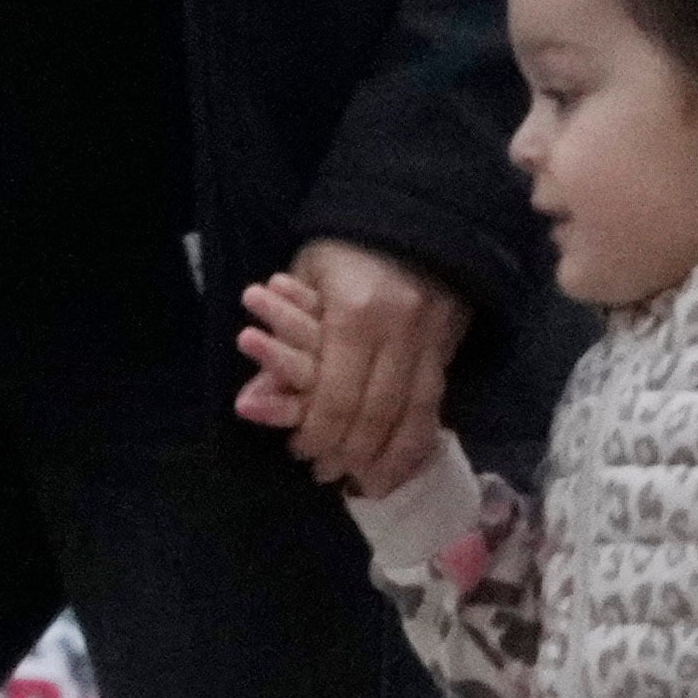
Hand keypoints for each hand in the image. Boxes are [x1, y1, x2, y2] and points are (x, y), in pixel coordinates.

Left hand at [234, 240, 467, 493]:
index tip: (302, 453)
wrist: (414, 216)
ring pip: (412, 416)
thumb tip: (248, 402)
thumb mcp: (303, 281)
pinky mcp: (449, 347)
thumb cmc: (346, 249)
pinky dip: (419, 440)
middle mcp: (399, 333)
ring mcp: (431, 341)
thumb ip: (277, 344)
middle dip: (349, 452)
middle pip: (375, 413)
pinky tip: (403, 464)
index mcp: (356, 315)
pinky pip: (436, 406)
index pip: (336, 395)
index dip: (318, 432)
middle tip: (328, 473)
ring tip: (364, 480)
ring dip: (386, 455)